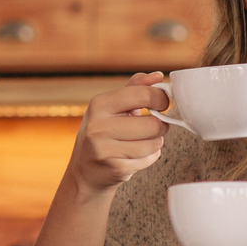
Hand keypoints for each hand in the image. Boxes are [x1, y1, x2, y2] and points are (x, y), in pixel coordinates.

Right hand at [66, 74, 170, 199]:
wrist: (85, 170)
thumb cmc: (103, 132)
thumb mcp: (112, 106)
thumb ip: (135, 88)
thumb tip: (158, 75)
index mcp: (99, 104)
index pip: (143, 95)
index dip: (161, 99)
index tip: (161, 103)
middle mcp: (99, 126)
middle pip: (153, 124)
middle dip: (161, 126)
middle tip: (155, 126)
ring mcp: (105, 149)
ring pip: (154, 144)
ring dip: (155, 143)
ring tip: (143, 141)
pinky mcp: (115, 168)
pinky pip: (149, 160)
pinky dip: (149, 157)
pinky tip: (136, 155)